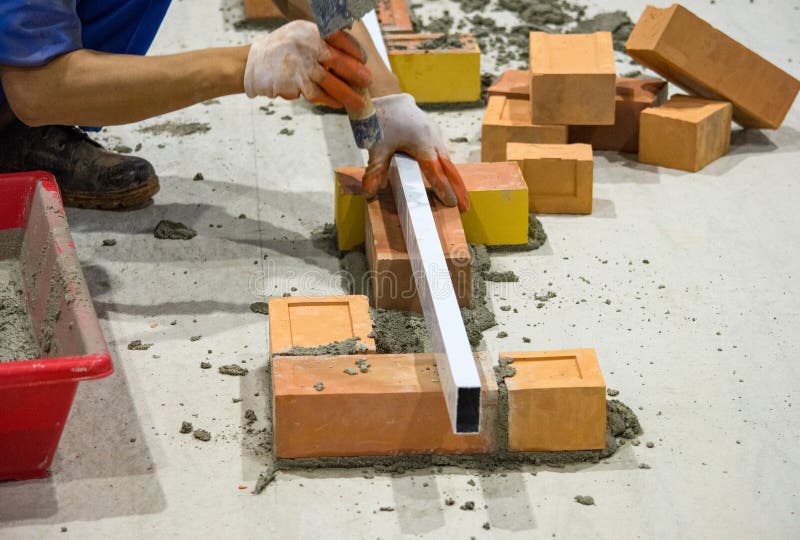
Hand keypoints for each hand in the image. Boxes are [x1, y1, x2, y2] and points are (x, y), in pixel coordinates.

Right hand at [244, 21, 371, 108]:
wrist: (252, 63)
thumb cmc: (282, 50)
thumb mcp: (299, 35)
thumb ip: (320, 41)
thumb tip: (349, 55)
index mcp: (309, 31)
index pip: (337, 37)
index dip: (354, 49)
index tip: (364, 59)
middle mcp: (304, 46)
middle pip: (337, 59)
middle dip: (355, 72)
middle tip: (368, 80)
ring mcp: (299, 65)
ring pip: (329, 81)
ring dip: (347, 93)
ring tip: (360, 102)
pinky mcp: (293, 83)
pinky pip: (317, 94)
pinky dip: (330, 100)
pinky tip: (339, 104)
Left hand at [364, 93, 468, 211]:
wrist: (385, 97)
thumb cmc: (380, 121)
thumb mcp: (376, 147)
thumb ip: (375, 171)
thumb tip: (370, 194)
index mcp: (422, 143)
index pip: (435, 171)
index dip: (444, 189)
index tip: (452, 204)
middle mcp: (433, 138)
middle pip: (449, 167)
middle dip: (458, 188)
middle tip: (465, 207)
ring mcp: (435, 133)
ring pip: (448, 160)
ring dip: (454, 178)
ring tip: (461, 196)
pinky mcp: (433, 131)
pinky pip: (443, 153)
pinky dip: (447, 167)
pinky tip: (448, 178)